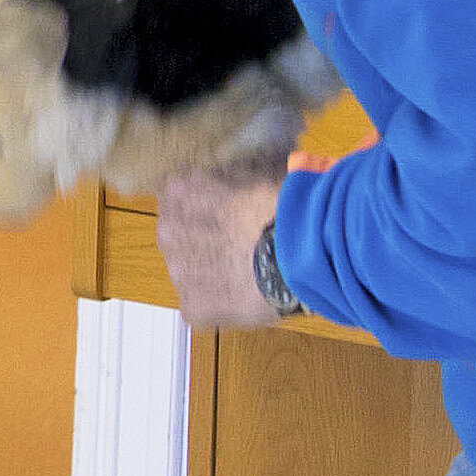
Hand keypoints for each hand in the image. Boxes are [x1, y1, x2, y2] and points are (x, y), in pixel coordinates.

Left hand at [152, 164, 285, 330]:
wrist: (304, 253)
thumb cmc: (288, 208)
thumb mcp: (259, 171)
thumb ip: (235, 174)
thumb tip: (235, 169)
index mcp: (181, 191)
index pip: (175, 195)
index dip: (200, 205)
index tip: (219, 211)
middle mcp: (171, 231)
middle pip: (176, 236)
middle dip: (200, 240)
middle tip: (235, 245)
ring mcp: (180, 272)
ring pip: (187, 272)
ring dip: (209, 273)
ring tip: (245, 272)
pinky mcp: (194, 307)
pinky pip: (199, 306)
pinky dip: (217, 305)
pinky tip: (244, 296)